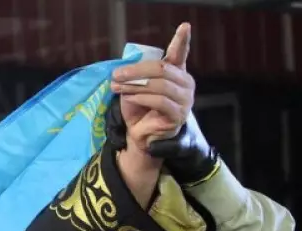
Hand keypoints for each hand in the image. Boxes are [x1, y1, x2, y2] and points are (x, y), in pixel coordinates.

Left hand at [111, 23, 193, 154]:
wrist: (139, 134)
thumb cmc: (138, 107)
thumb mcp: (135, 86)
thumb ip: (137, 73)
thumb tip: (126, 66)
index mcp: (176, 72)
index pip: (180, 53)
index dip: (181, 40)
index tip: (184, 26)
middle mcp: (185, 83)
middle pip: (161, 69)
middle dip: (136, 70)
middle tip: (116, 74)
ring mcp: (185, 100)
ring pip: (160, 84)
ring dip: (134, 85)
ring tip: (117, 87)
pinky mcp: (178, 115)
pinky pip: (160, 101)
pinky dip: (141, 97)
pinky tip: (130, 98)